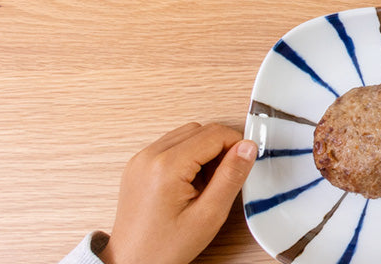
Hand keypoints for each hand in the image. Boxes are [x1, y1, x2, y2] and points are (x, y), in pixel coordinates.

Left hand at [101, 123, 256, 263]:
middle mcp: (149, 157)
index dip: (236, 145)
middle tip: (225, 177)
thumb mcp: (209, 215)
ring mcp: (140, 160)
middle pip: (199, 130)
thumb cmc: (165, 246)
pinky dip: (187, 156)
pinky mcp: (138, 166)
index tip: (244, 163)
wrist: (133, 262)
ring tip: (206, 183)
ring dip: (203, 151)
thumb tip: (247, 148)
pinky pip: (170, 146)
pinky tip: (190, 182)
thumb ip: (231, 177)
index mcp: (166, 166)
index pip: (214, 134)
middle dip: (220, 148)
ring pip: (185, 135)